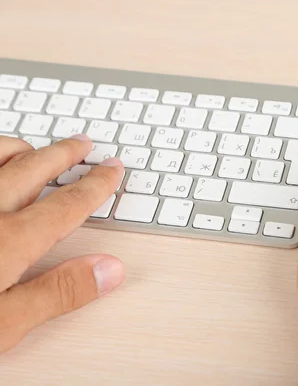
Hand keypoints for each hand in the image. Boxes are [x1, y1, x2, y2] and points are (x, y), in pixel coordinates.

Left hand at [0, 135, 125, 352]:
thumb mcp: (2, 326)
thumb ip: (57, 294)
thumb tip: (111, 269)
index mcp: (9, 242)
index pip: (66, 205)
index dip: (96, 186)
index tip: (113, 170)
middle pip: (32, 169)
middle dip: (63, 154)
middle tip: (83, 144)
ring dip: (20, 149)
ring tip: (34, 149)